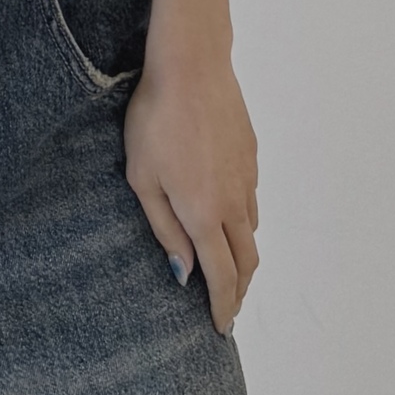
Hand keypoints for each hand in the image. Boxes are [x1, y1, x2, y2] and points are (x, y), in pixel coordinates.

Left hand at [123, 35, 259, 334]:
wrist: (192, 66)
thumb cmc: (154, 120)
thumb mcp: (142, 178)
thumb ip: (165, 228)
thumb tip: (184, 273)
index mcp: (205, 214)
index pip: (221, 276)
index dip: (223, 306)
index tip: (221, 328)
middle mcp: (234, 202)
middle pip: (247, 261)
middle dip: (239, 291)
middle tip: (229, 309)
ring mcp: (247, 177)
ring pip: (252, 230)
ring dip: (243, 257)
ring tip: (227, 268)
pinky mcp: (251, 154)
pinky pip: (251, 200)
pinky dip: (243, 222)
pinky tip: (228, 215)